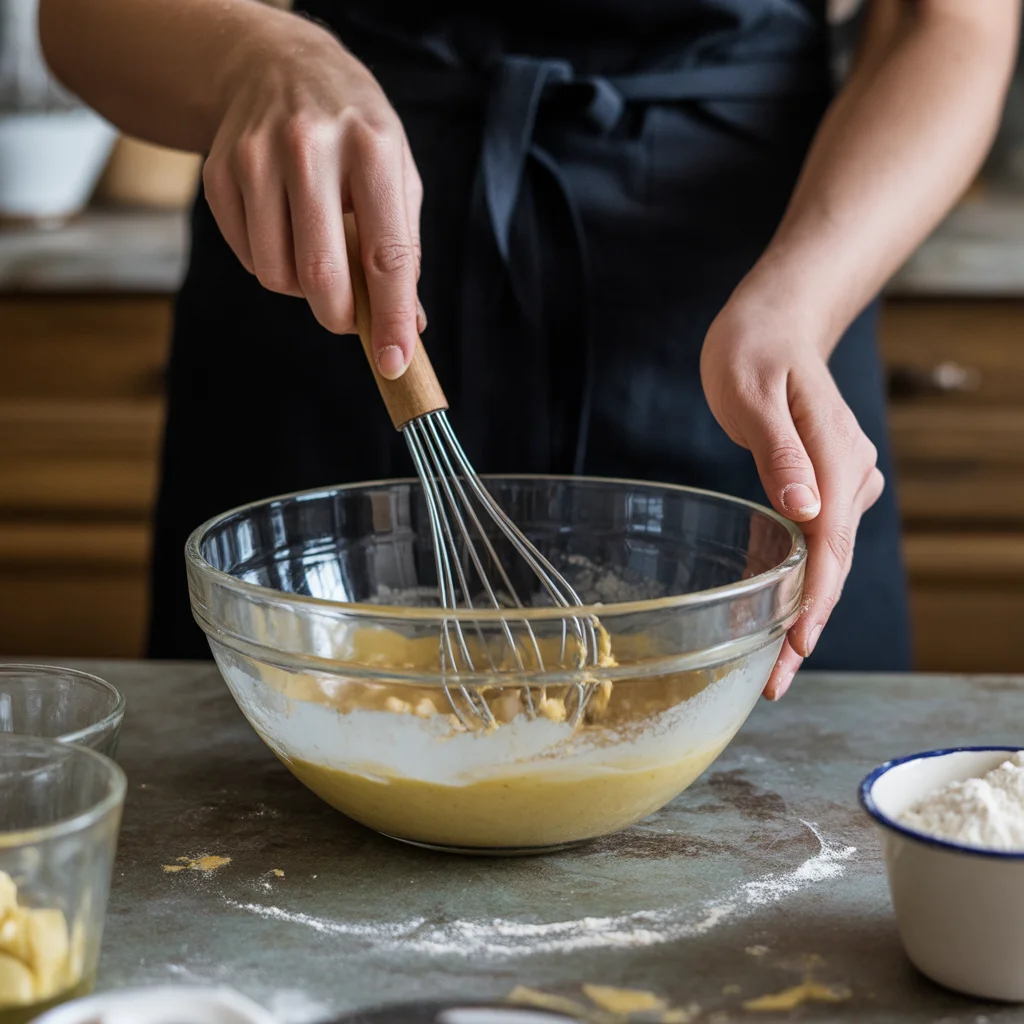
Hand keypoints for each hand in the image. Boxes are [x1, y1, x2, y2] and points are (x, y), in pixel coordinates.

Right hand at [202, 17, 423, 376]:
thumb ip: (404, 247)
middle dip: (338, 316)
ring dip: (302, 289)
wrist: (272, 64)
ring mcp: (256, 158)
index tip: (394, 361)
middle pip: (320, 273)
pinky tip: (284, 230)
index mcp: (371, 148)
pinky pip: (248, 258)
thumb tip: (408, 327)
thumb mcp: (395, 171)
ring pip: (277, 273)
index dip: (391, 316)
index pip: (386, 253)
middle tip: (347, 318)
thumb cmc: (352, 131)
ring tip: (316, 252)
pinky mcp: (218, 174)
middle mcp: (310, 148)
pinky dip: (271, 264)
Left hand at [700, 289, 884, 699]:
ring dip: (805, 607)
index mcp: (832, 453)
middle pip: (833, 560)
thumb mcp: (752, 392)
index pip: (831, 541)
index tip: (798, 645)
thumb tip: (806, 510)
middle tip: (775, 681)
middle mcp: (847, 471)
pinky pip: (820, 538)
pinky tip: (782, 608)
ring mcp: (843, 477)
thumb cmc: (753, 349)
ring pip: (829, 555)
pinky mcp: (828, 479)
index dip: (815, 598)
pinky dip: (802, 577)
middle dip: (806, 622)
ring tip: (776, 662)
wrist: (775, 319)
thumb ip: (779, 451)